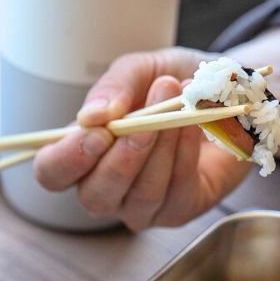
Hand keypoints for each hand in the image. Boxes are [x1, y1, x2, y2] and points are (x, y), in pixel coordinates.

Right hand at [34, 47, 250, 230]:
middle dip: (122, 158)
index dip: (67, 159)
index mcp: (83, 154)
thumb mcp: (141, 69)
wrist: (226, 92)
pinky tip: (194, 124)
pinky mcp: (180, 210)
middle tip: (145, 120)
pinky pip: (177, 192)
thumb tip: (92, 117)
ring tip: (178, 105)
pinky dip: (185, 154)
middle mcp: (107, 188)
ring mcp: (143, 206)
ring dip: (160, 149)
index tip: (96, 132)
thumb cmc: (173, 83)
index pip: (53, 173)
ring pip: (141, 195)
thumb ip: (114, 87)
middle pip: (95, 196)